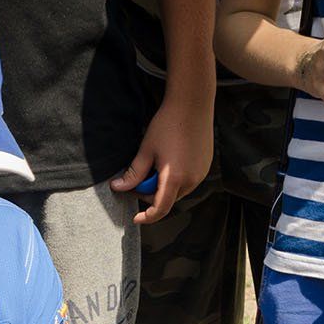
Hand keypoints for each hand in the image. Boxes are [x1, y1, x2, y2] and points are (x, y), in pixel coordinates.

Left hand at [109, 95, 211, 224]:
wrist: (192, 104)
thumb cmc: (168, 124)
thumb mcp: (146, 150)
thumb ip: (133, 173)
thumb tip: (118, 187)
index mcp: (174, 178)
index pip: (160, 209)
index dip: (147, 217)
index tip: (136, 218)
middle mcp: (191, 180)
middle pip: (168, 200)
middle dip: (151, 194)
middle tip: (139, 177)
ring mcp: (201, 174)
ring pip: (178, 191)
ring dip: (164, 186)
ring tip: (156, 164)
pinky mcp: (205, 167)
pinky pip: (188, 181)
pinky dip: (176, 179)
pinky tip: (170, 160)